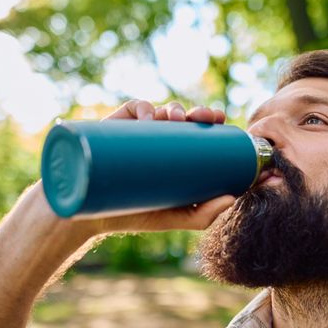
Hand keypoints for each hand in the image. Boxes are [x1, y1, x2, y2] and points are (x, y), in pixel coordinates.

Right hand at [80, 100, 234, 234]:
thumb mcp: (175, 218)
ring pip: (163, 110)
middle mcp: (162, 140)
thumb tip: (232, 199)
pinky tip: (149, 119)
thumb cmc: (139, 214)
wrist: (95, 215)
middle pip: (186, 118)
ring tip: (176, 119)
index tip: (223, 121)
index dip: (213, 122)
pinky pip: (134, 108)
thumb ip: (204, 215)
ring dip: (175, 109)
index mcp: (178, 155)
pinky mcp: (118, 127)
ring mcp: (140, 132)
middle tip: (205, 117)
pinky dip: (143, 108)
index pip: (201, 133)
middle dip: (199, 112)